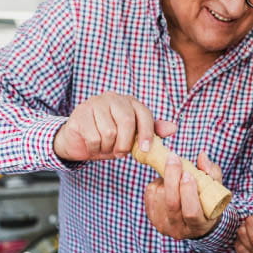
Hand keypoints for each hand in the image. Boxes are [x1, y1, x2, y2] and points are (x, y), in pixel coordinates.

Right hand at [53, 92, 176, 160]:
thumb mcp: (132, 136)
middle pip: (127, 122)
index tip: (145, 149)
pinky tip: (93, 146)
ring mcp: (95, 103)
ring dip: (108, 147)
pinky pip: (94, 138)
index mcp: (129, 102)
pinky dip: (95, 148)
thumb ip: (151, 131)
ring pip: (109, 132)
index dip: (147, 133)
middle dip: (125, 144)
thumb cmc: (109, 137)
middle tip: (121, 153)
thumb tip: (173, 128)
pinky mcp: (80, 113)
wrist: (78, 139)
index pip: (144, 114)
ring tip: (104, 147)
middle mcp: (113, 98)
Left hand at [144, 151, 222, 239]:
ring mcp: (163, 225)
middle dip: (172, 178)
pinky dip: (157, 182)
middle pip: (172, 203)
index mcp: (199, 226)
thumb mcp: (216, 191)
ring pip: (160, 196)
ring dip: (166, 178)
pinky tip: (166, 182)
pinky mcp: (152, 217)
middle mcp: (179, 229)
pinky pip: (150, 194)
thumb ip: (212, 173)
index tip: (188, 173)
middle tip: (174, 158)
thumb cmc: (208, 203)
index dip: (188, 192)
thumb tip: (202, 156)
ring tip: (175, 173)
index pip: (191, 212)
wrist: (194, 221)